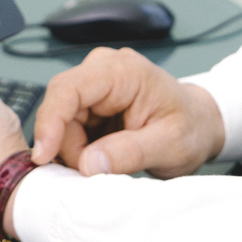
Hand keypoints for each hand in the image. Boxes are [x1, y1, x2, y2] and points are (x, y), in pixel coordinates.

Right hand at [32, 47, 224, 177]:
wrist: (199, 124)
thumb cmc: (190, 127)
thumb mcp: (168, 145)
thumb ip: (129, 153)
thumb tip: (88, 163)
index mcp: (124, 71)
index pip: (69, 88)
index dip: (50, 122)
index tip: (43, 155)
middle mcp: (104, 69)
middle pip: (60, 106)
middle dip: (67, 144)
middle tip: (92, 172)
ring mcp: (96, 84)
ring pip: (61, 119)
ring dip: (74, 148)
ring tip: (107, 163)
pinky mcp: (91, 101)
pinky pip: (68, 126)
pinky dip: (78, 147)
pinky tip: (101, 157)